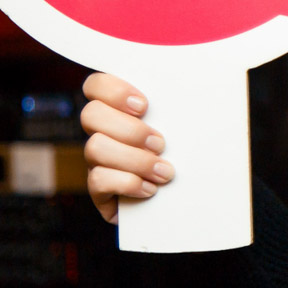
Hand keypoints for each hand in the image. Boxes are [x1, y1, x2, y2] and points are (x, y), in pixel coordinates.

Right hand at [80, 73, 174, 223]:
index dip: (113, 90)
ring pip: (94, 147)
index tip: (144, 105)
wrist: (184, 201)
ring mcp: (97, 162)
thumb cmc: (185, 155)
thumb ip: (178, 108)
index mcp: (120, 110)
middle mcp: (102, 132)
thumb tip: (197, 90)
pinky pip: (98, 181)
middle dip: (129, 129)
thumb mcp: (183, 128)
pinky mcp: (99, 191)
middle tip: (160, 143)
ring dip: (135, 159)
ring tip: (164, 171)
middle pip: (91, 114)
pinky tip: (151, 189)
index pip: (97, 86)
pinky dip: (128, 183)